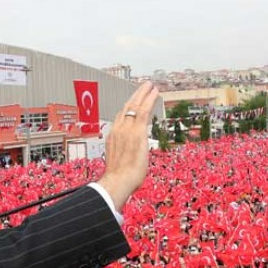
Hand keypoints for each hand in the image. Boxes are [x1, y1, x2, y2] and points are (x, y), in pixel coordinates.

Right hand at [98, 82, 158, 210]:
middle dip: (136, 96)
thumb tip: (127, 159)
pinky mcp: (137, 132)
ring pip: (135, 106)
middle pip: (126, 107)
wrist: (118, 181)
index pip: (120, 117)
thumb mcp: (118, 163)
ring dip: (144, 94)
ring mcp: (127, 129)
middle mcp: (118, 130)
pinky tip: (155, 93)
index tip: (134, 102)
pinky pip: (144, 110)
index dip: (128, 108)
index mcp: (112, 137)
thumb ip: (123, 156)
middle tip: (144, 87)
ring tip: (151, 86)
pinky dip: (150, 100)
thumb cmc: (119, 178)